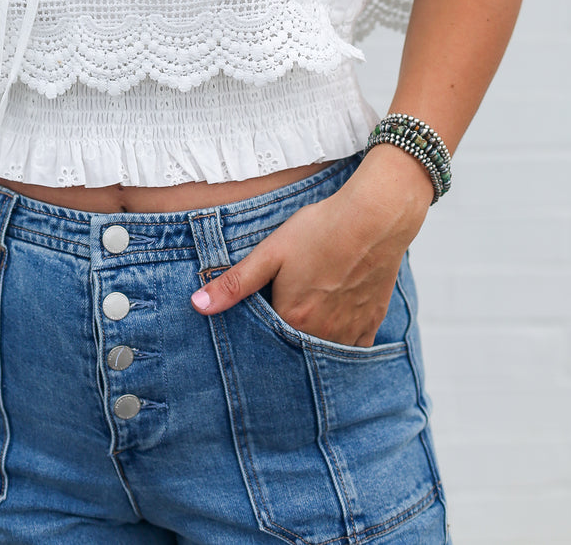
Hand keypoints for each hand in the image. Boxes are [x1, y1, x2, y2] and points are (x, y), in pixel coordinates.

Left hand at [190, 146, 433, 346]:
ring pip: (325, 352)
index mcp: (294, 319)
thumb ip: (234, 283)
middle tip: (285, 314)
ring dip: (314, 344)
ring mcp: (350, 331)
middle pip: (296, 349)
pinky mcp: (372, 322)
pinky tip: (335, 324)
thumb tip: (196, 306)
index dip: (260, 329)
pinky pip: (354, 349)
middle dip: (286, 340)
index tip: (260, 316)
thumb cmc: (321, 229)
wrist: (374, 218)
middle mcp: (323, 334)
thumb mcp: (271, 251)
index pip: (266, 339)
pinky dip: (342, 343)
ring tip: (308, 320)